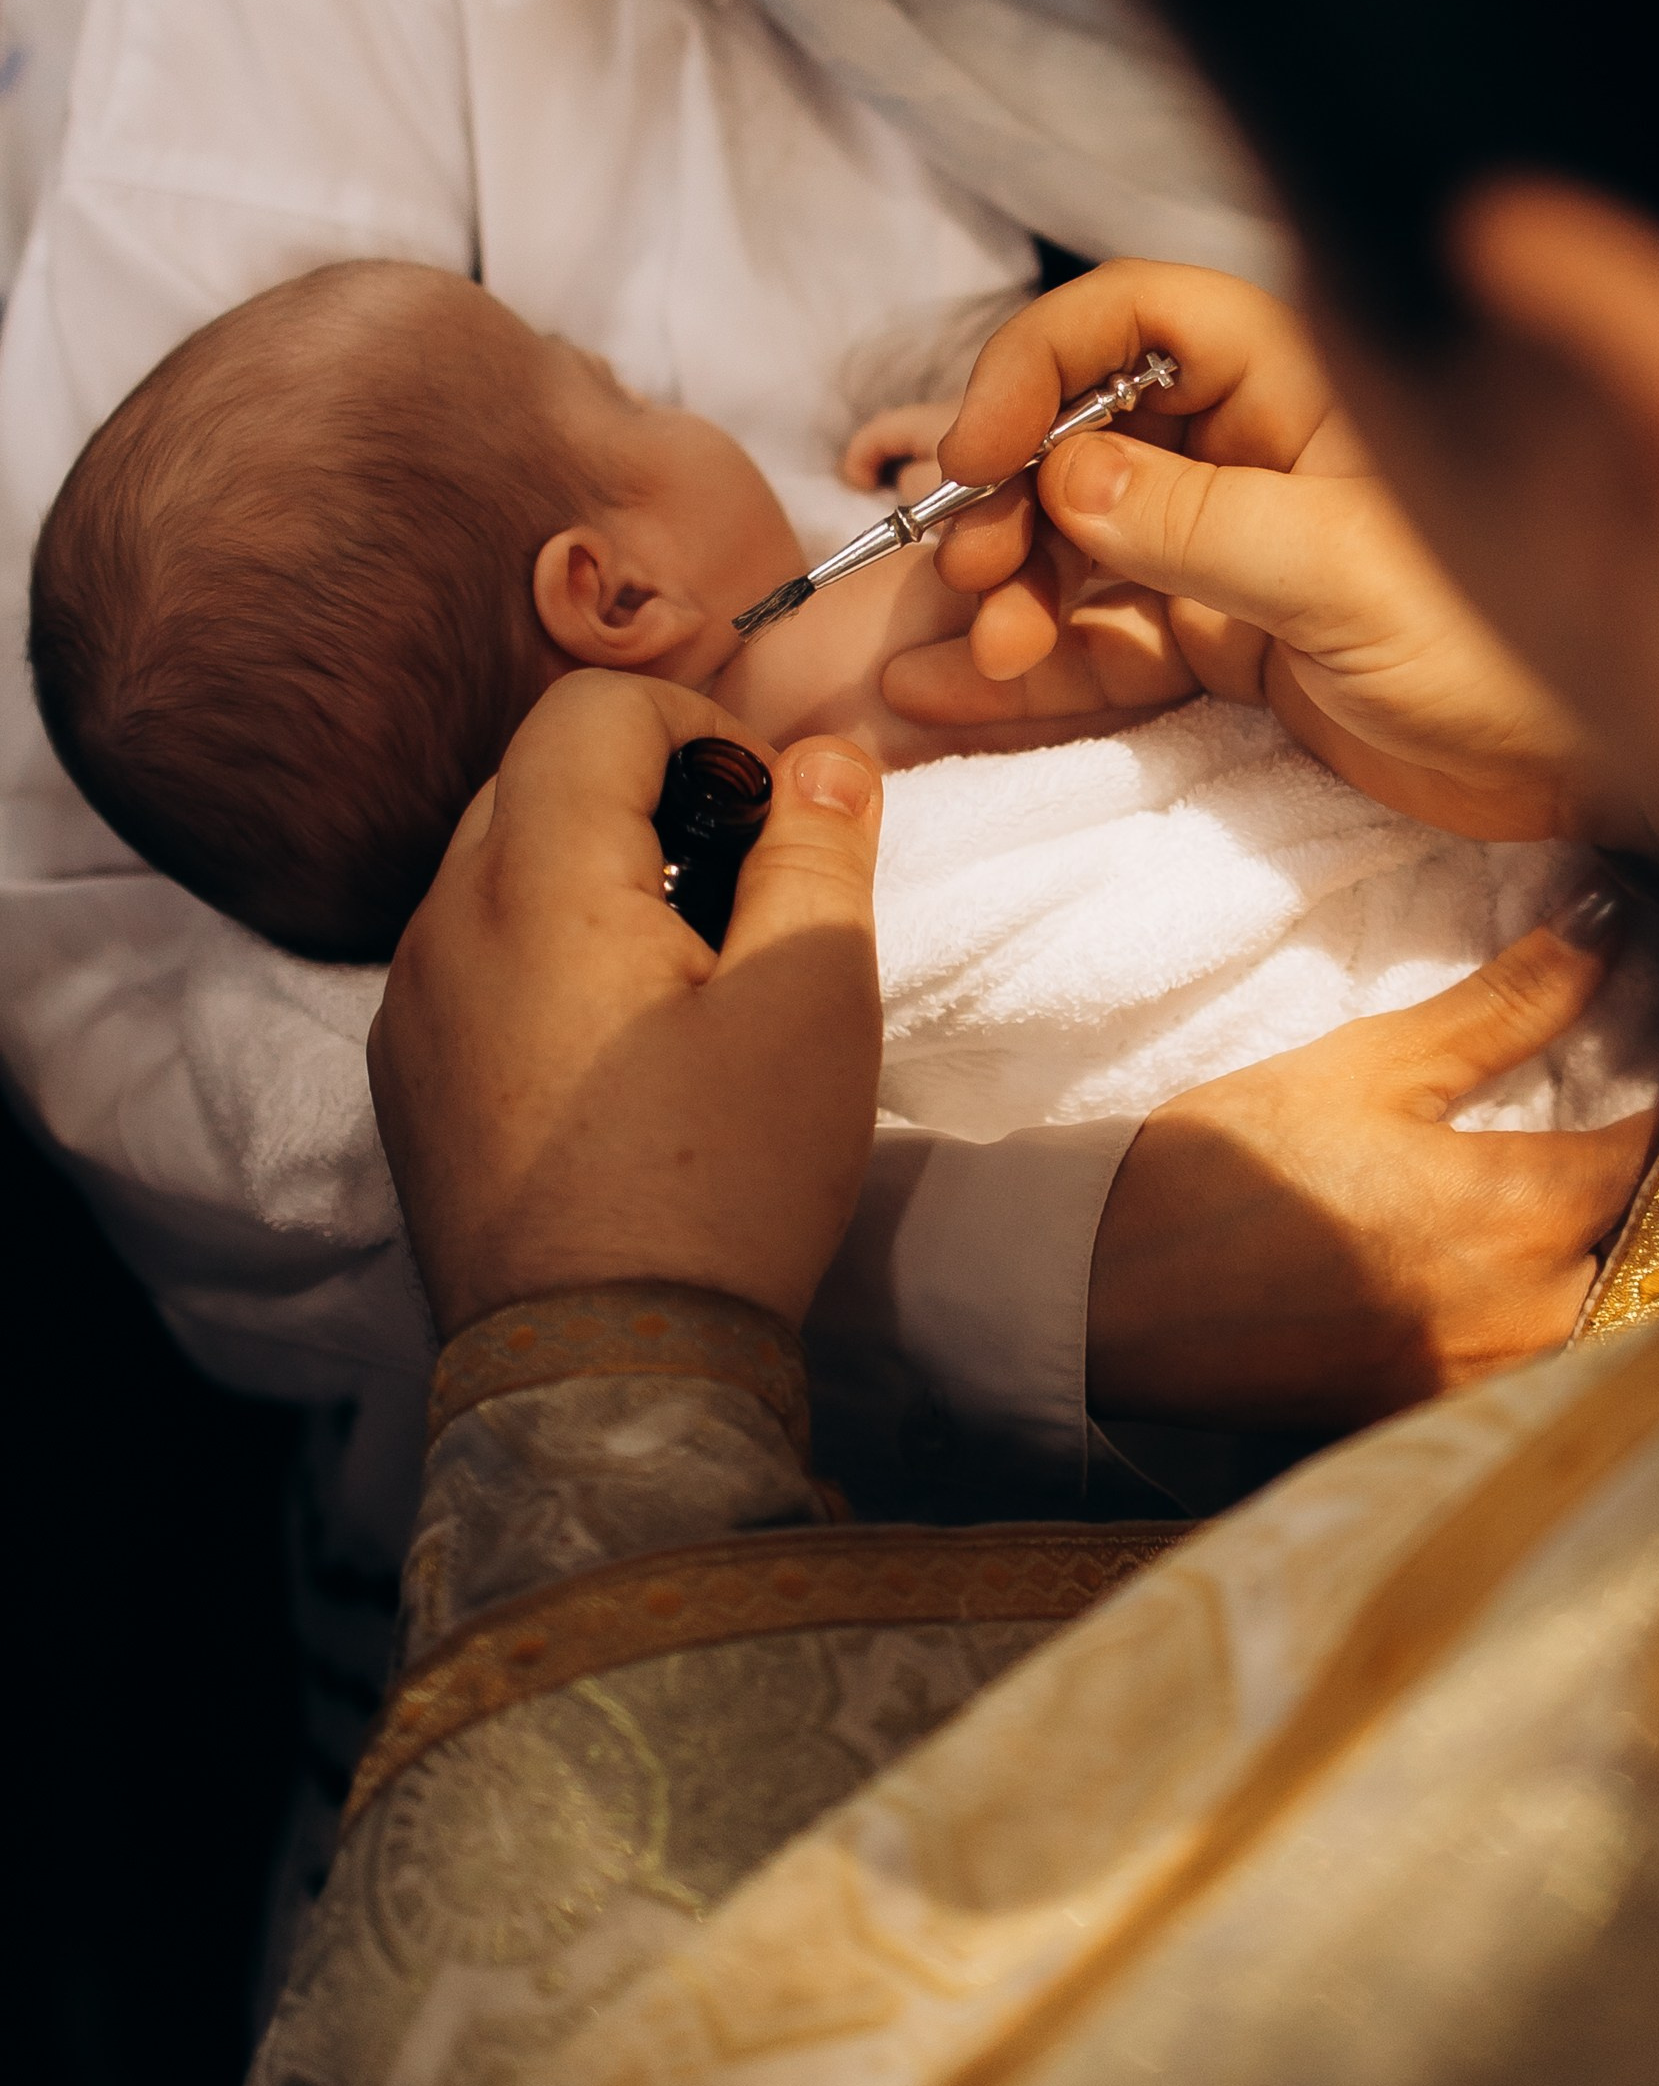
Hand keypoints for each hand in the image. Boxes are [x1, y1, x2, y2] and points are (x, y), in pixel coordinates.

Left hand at [368, 671, 882, 1339]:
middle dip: (652, 794)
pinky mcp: (407, 1078)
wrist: (604, 1379)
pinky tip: (625, 1049)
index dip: (700, 727)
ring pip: (502, 865)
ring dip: (600, 873)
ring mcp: (410, 1006)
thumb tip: (825, 759)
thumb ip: (818, 850)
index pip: (591, 706)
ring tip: (691, 977)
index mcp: (532, 882)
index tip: (770, 817)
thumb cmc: (719, 1184)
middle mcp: (441, 925)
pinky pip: (473, 954)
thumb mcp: (810, 1000)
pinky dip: (549, 950)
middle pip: (540, 774)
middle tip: (745, 891)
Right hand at [886, 259, 1632, 841]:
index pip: (1135, 320)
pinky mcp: (1221, 641)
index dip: (1038, 366)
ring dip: (1009, 592)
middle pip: (1079, 436)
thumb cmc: (1504, 648)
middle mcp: (1249, 450)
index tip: (977, 453)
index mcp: (1295, 384)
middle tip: (974, 575)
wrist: (1581, 780)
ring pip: (1075, 545)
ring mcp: (1227, 548)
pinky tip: (948, 688)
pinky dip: (1028, 663)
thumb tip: (1061, 479)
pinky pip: (1099, 637)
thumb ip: (1199, 524)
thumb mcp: (1344, 577)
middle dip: (1008, 503)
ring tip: (976, 656)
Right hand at [1087, 884, 1654, 1428]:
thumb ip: (1505, 1005)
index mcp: (1515, 1214)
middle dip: (1654, 1183)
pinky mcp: (1444, 1417)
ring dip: (1608, 1254)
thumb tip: (1605, 926)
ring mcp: (1488, 1381)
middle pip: (1649, 1244)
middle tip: (1643, 1122)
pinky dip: (1549, 1315)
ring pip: (1604, 1312)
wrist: (1110, 1290)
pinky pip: (1542, 1367)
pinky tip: (1517, 1273)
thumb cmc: (1233, 1163)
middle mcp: (1525, 1315)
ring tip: (1585, 1195)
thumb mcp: (1371, 1063)